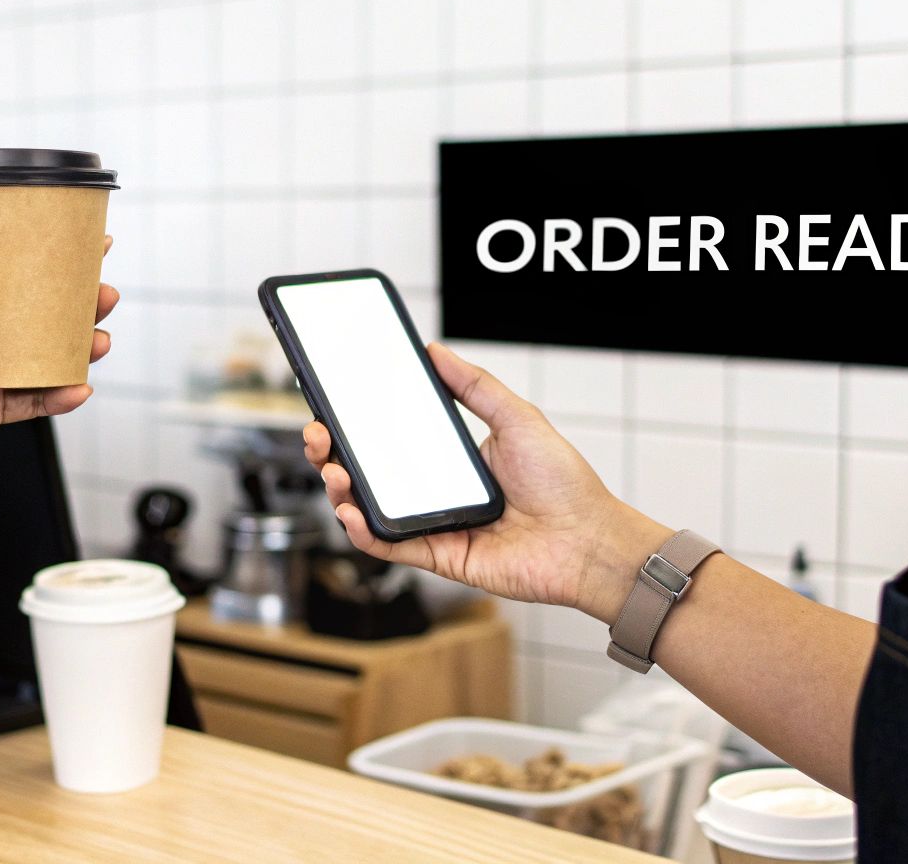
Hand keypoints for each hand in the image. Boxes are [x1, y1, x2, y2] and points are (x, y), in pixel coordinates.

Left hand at [0, 242, 118, 476]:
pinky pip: (32, 403)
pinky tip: (78, 388)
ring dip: (77, 351)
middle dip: (77, 307)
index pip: (11, 281)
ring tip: (100, 340)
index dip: (47, 264)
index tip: (84, 245)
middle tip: (103, 294)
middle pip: (40, 320)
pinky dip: (57, 397)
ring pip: (45, 360)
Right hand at [304, 342, 667, 616]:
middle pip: (371, 474)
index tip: (333, 404)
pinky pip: (391, 544)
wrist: (589, 541)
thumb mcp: (517, 418)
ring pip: (371, 509)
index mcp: (452, 459)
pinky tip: (351, 512)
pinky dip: (363, 532)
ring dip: (341, 490)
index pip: (392, 439)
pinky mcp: (439, 557)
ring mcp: (436, 525)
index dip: (358, 425)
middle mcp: (439, 492)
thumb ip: (475, 386)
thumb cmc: (565, 484)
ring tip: (332, 470)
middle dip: (334, 454)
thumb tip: (436, 351)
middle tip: (318, 434)